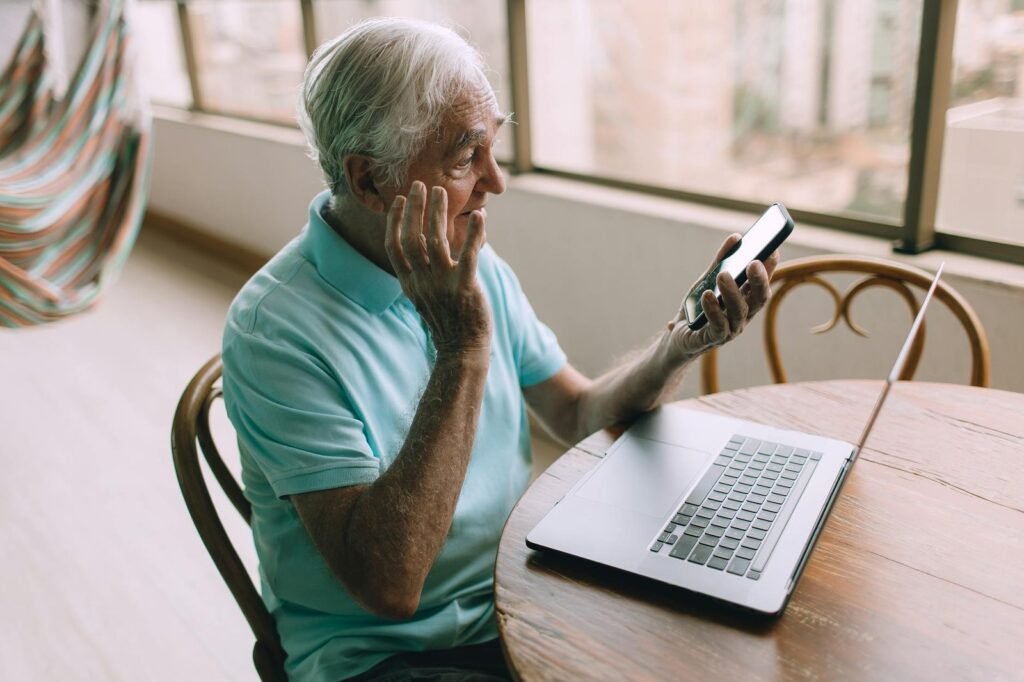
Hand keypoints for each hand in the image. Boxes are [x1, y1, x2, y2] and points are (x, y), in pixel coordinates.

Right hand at [385, 182, 490, 355]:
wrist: (461, 350)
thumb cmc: (448, 320)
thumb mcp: (428, 294)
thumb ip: (427, 268)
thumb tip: (432, 240)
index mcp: (410, 283)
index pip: (394, 246)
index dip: (395, 221)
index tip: (399, 199)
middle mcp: (422, 282)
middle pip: (411, 238)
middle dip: (414, 209)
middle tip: (419, 185)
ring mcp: (442, 285)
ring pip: (435, 242)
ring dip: (437, 214)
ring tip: (440, 193)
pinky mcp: (464, 289)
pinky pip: (468, 256)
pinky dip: (474, 234)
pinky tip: (481, 216)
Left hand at [667, 233, 779, 357]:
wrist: (679, 334)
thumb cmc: (700, 306)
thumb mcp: (708, 280)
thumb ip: (722, 261)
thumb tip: (736, 237)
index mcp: (746, 302)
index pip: (762, 284)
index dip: (769, 269)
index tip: (772, 250)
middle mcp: (743, 317)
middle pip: (758, 299)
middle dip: (758, 280)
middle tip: (753, 262)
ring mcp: (730, 330)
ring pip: (738, 312)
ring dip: (731, 292)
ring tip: (724, 275)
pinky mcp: (711, 339)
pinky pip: (717, 326)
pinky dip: (713, 310)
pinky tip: (707, 295)